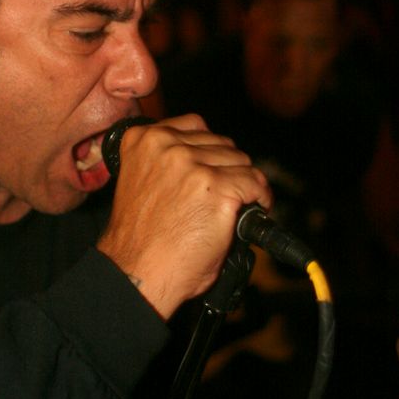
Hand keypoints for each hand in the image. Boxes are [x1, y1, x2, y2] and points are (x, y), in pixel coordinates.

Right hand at [97, 114, 270, 318]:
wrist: (137, 273)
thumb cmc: (140, 239)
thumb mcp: (144, 181)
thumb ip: (169, 161)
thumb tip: (208, 158)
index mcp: (144, 140)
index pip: (196, 126)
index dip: (210, 149)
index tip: (214, 166)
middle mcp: (168, 146)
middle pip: (221, 143)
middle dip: (227, 167)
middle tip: (227, 192)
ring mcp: (193, 166)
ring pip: (241, 161)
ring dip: (244, 182)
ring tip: (238, 203)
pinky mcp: (218, 189)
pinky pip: (255, 183)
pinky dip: (261, 196)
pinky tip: (257, 207)